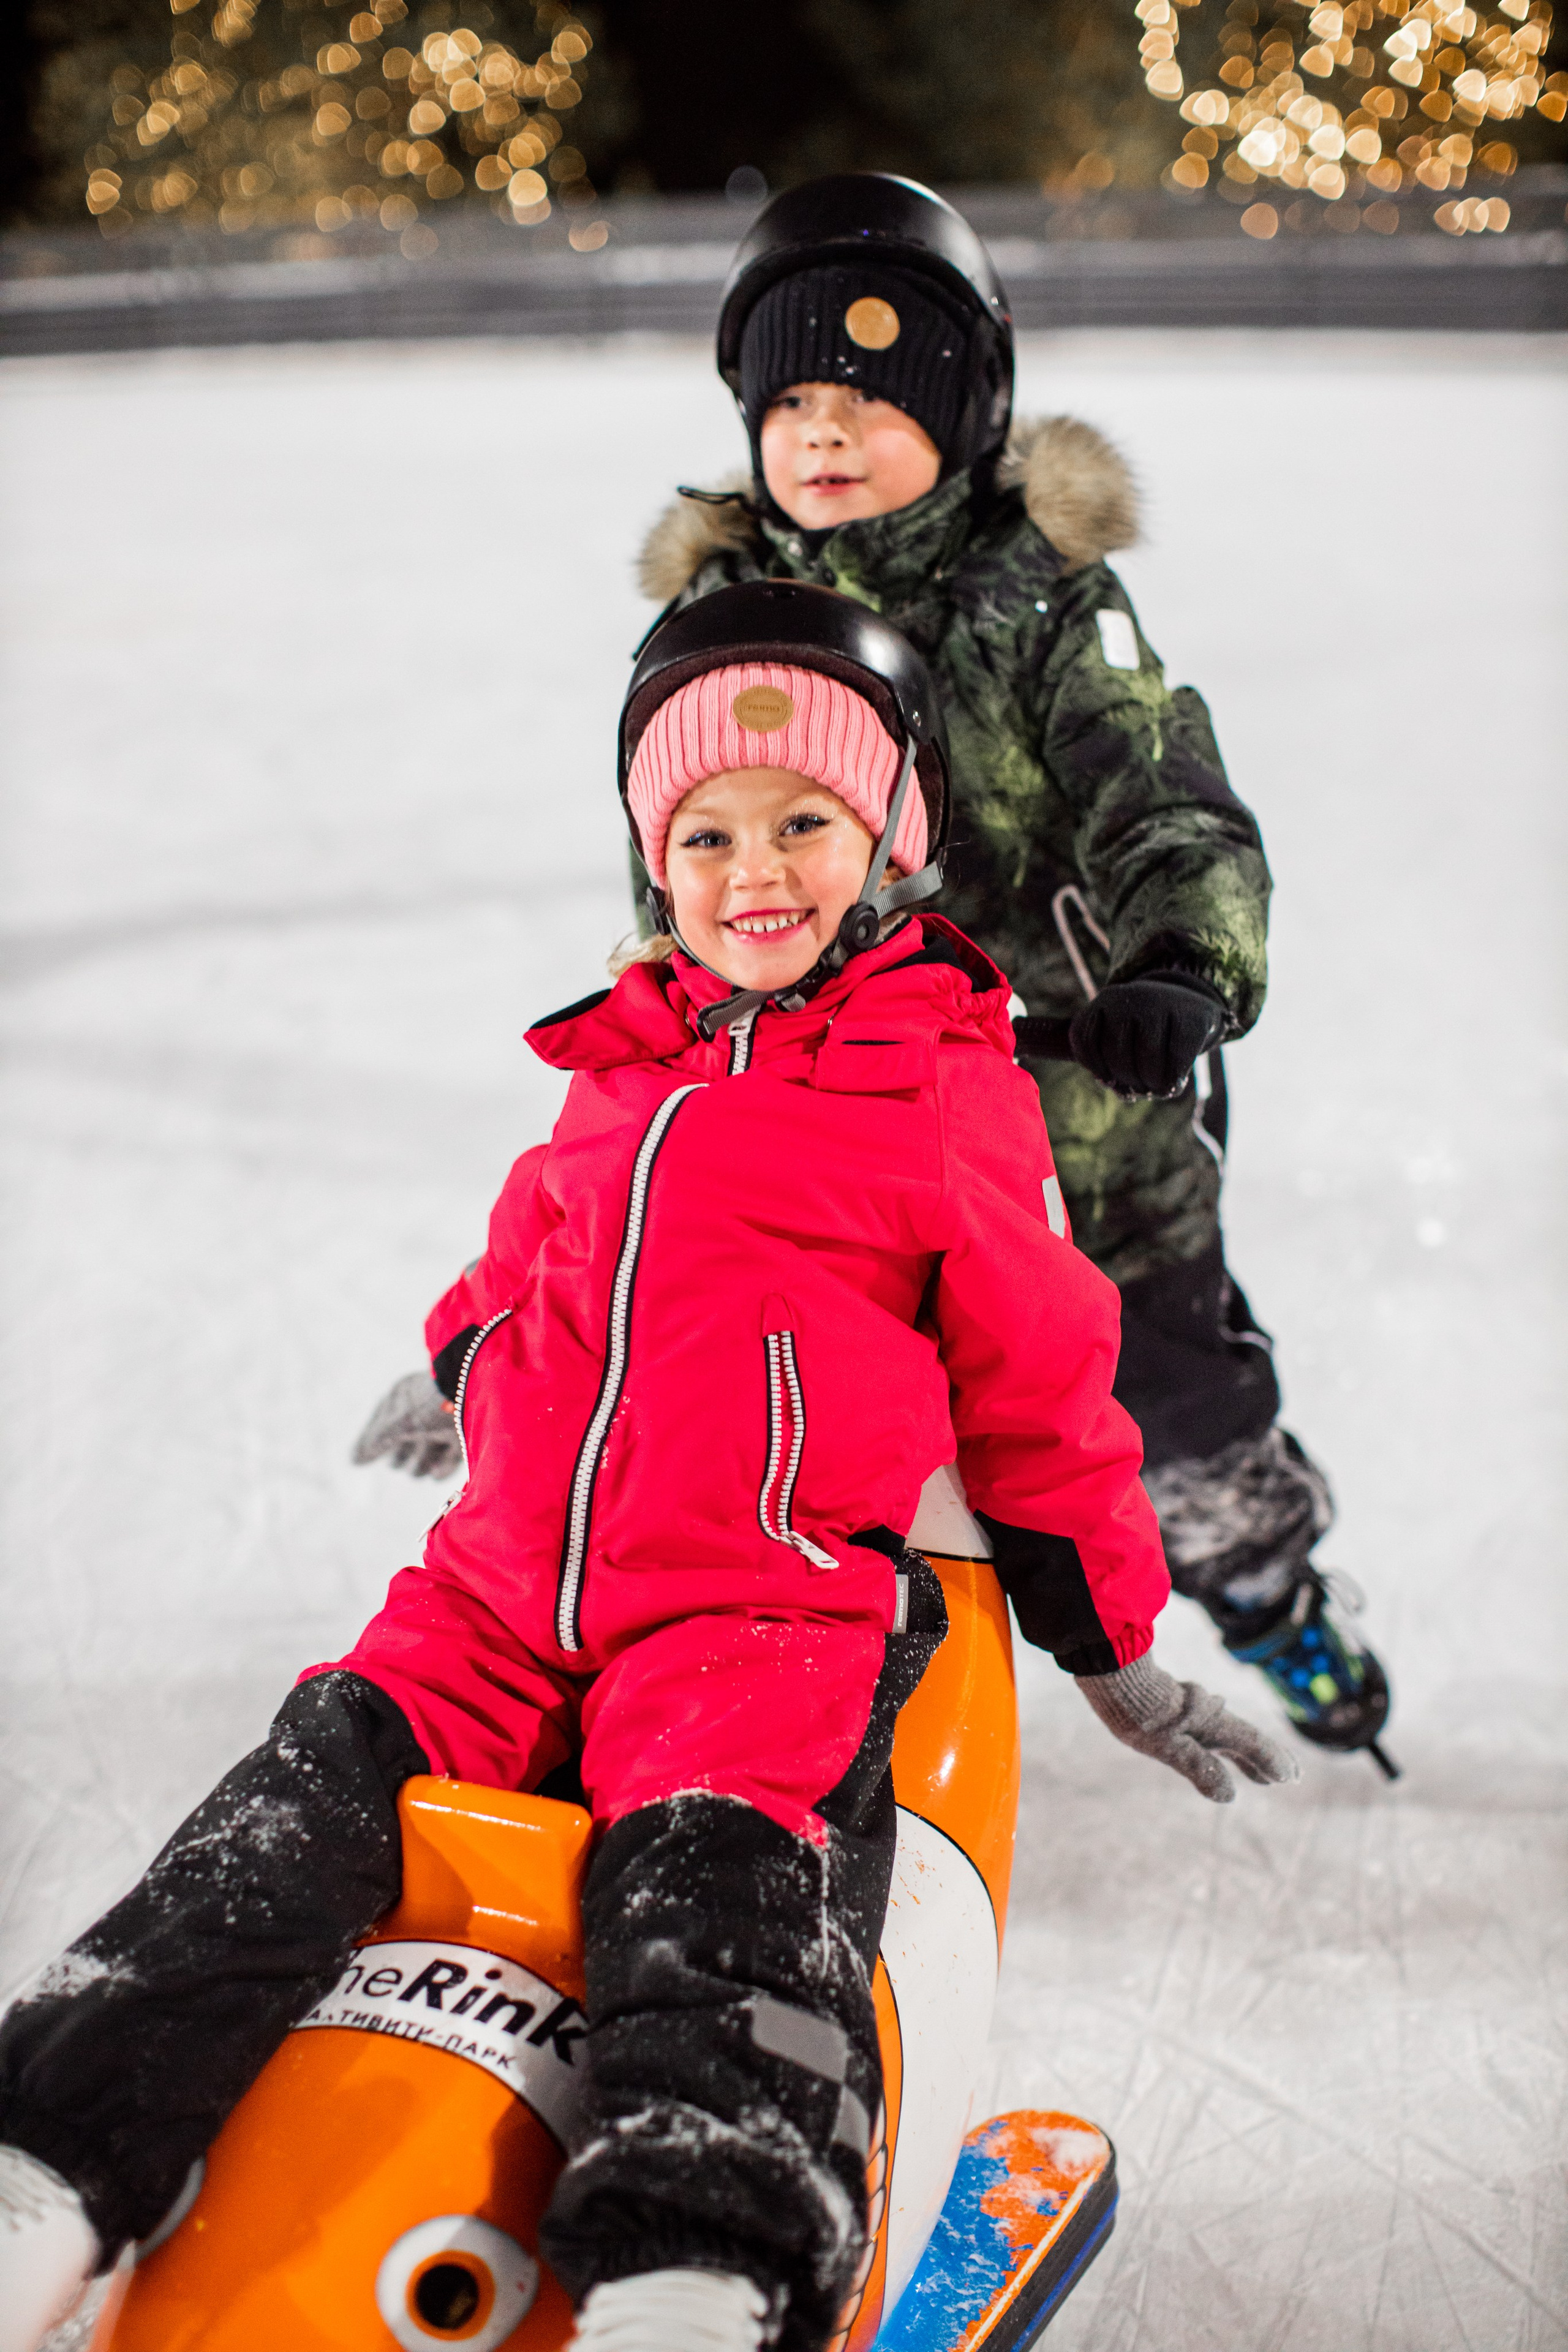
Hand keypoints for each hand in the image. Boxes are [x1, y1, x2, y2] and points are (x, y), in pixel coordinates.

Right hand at [351, 1370, 463, 1479]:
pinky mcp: (467, 1432)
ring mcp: (446, 1418)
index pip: (382, 1423)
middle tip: (399, 1464)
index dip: (373, 1442)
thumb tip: (353, 1461)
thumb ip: (375, 1443)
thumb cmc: (431, 1403)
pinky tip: (435, 1474)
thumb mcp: (399, 1424)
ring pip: (428, 1448)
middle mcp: (423, 1405)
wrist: (475, 1393)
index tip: (362, 1461)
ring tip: (419, 1470)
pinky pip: (450, 1454)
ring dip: (421, 1463)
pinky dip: (442, 1466)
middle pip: (406, 1439)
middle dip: (402, 1455)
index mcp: (404, 1395)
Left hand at [1069, 972, 1225, 1098]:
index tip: (1110, 1079)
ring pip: (1149, 1057)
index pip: (1085, 1040)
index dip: (1096, 1068)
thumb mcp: (1119, 1037)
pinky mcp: (1194, 1016)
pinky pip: (1178, 1058)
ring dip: (1153, 1083)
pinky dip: (1175, 1079)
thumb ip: (1107, 1063)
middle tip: (1140, 1090)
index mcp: (1105, 1000)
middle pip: (1118, 1054)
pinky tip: (1176, 1083)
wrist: (1190, 1006)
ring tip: (1158, 1088)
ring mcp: (1164, 1002)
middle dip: (1128, 1081)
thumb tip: (1120, 1090)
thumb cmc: (1146, 1031)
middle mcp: (1132, 996)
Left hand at [1076, 1653, 1298, 1801]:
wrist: (1112, 1675)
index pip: (1250, 1743)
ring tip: (1263, 1776)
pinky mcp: (1177, 1711)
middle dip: (1267, 1758)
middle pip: (1245, 1739)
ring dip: (1248, 1755)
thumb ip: (1199, 1768)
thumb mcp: (1168, 1745)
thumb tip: (1229, 1796)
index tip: (1289, 1777)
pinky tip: (1221, 1753)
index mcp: (1211, 1723)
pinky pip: (1211, 1732)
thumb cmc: (1138, 1712)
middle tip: (1291, 1776)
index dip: (1270, 1760)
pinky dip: (1224, 1747)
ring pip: (1228, 1736)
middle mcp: (1208, 1716)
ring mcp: (1193, 1713)